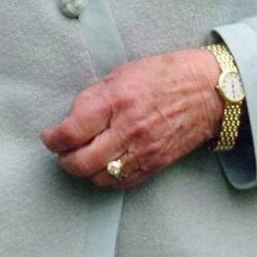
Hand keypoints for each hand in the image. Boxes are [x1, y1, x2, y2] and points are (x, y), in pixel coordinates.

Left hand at [40, 49, 223, 189]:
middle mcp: (129, 130)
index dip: (53, 139)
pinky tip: (103, 165)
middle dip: (64, 160)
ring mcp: (143, 151)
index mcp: (116, 101)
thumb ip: (93, 99)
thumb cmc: (164, 76)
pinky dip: (106, 178)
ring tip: (80, 157)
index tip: (49, 136)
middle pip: (82, 162)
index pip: (72, 132)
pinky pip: (122, 183)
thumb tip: (71, 120)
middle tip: (60, 151)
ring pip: (100, 178)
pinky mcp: (155, 165)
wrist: (207, 92)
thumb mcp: (121, 74)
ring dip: (84, 171)